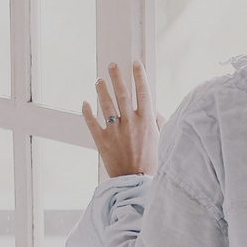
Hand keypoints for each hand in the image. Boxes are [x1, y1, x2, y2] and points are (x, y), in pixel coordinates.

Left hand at [82, 60, 160, 177]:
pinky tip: (85, 102)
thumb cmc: (152, 162)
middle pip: (123, 93)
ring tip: (99, 79)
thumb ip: (158, 122)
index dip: (139, 75)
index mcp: (147, 120)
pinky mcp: (102, 141)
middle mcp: (131, 122)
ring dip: (102, 90)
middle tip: (112, 65)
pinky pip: (92, 123)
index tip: (135, 63)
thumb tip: (154, 109)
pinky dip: (88, 112)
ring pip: (107, 105)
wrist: (136, 183)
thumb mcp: (161, 139)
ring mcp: (115, 131)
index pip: (143, 91)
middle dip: (117, 76)